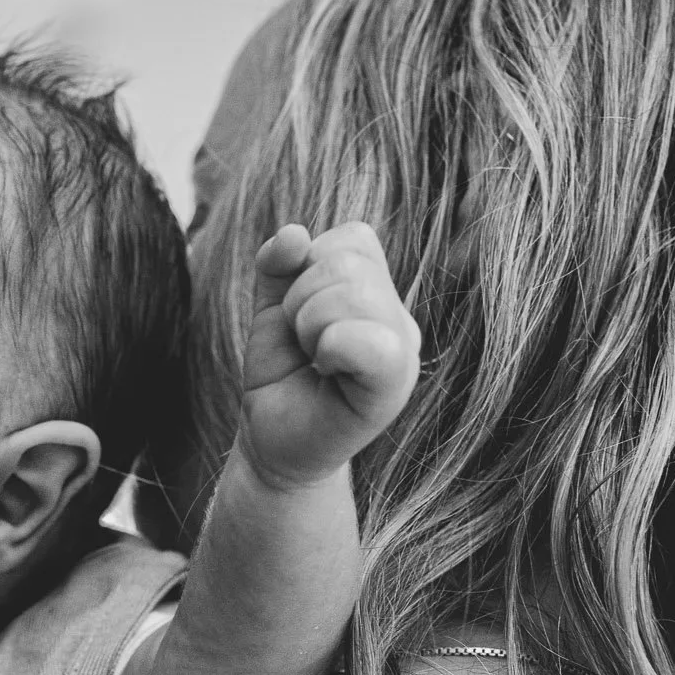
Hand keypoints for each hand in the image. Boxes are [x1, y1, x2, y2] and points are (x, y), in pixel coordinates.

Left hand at [239, 221, 420, 488]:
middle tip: (303, 344)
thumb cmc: (281, 375)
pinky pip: (374, 342)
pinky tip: (326, 371)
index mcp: (380, 294)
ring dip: (307, 324)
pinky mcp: (394, 389)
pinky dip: (332, 347)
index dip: (309, 267)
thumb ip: (279, 263)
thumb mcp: (271, 307)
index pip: (354, 239)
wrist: (272, 440)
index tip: (301, 316)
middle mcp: (401, 320)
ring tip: (312, 358)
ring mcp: (403, 353)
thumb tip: (295, 234)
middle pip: (348, 264)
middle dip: (301, 299)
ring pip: (353, 293)